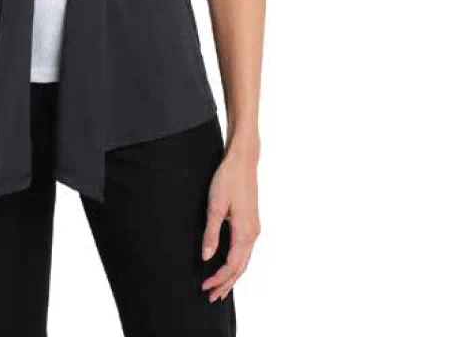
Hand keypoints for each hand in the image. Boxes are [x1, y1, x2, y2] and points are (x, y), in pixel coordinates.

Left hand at [200, 141, 259, 302]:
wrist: (243, 161)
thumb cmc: (228, 180)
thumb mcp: (215, 205)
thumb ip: (211, 232)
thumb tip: (207, 257)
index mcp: (244, 232)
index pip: (232, 265)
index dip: (218, 279)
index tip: (204, 287)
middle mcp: (253, 234)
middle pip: (241, 268)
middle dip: (226, 284)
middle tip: (212, 297)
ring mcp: (254, 228)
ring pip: (244, 260)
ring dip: (232, 276)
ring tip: (219, 288)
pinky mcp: (251, 223)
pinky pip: (245, 251)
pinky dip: (237, 263)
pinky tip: (229, 265)